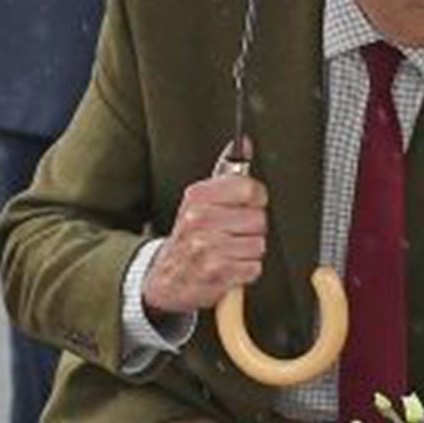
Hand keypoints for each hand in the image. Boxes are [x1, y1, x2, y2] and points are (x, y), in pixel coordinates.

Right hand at [142, 170, 268, 315]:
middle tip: (234, 233)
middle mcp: (198, 220)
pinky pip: (253, 267)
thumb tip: (243, 144)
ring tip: (230, 251)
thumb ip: (225, 172)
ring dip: (249, 251)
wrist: (165, 278)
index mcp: (196, 197)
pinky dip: (246, 270)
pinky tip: (229, 267)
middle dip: (252, 229)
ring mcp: (206, 247)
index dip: (256, 198)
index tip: (248, 204)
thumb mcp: (200, 201)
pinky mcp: (216, 273)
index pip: (248, 189)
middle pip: (259, 219)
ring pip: (258, 245)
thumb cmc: (189, 237)